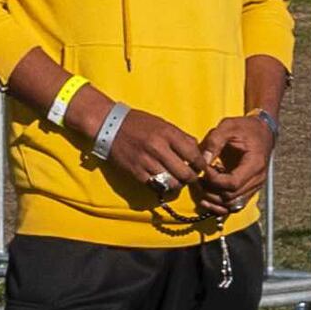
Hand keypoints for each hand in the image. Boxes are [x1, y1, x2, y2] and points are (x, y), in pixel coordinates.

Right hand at [99, 106, 213, 202]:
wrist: (109, 125)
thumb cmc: (139, 123)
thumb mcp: (164, 124)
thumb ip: (182, 138)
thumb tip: (199, 152)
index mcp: (168, 134)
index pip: (194, 156)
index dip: (201, 165)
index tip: (200, 167)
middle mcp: (158, 148)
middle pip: (185, 174)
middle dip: (191, 178)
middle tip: (191, 177)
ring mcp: (146, 162)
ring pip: (171, 183)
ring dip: (177, 185)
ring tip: (177, 180)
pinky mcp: (135, 172)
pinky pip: (155, 186)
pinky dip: (162, 186)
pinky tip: (163, 181)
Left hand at [195, 111, 281, 202]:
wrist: (262, 131)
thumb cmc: (245, 127)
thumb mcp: (228, 126)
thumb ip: (214, 141)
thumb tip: (203, 160)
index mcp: (254, 164)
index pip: (232, 183)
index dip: (214, 180)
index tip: (203, 169)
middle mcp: (258, 179)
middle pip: (231, 197)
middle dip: (211, 191)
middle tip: (198, 179)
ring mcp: (255, 186)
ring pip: (232, 205)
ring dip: (214, 200)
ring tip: (202, 186)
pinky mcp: (249, 189)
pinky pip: (235, 205)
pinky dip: (220, 204)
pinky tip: (208, 196)